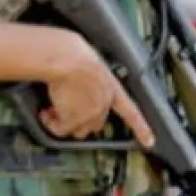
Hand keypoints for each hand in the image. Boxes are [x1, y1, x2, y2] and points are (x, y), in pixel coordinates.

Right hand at [40, 39, 155, 147]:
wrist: (68, 58)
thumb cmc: (76, 53)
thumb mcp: (90, 64)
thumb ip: (90, 79)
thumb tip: (76, 83)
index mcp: (113, 88)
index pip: (131, 111)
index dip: (141, 128)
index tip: (149, 141)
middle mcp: (104, 103)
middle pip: (96, 123)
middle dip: (81, 120)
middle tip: (64, 110)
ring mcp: (90, 113)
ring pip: (79, 129)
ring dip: (66, 123)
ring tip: (53, 110)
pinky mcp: (73, 120)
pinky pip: (61, 130)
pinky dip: (52, 124)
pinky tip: (46, 113)